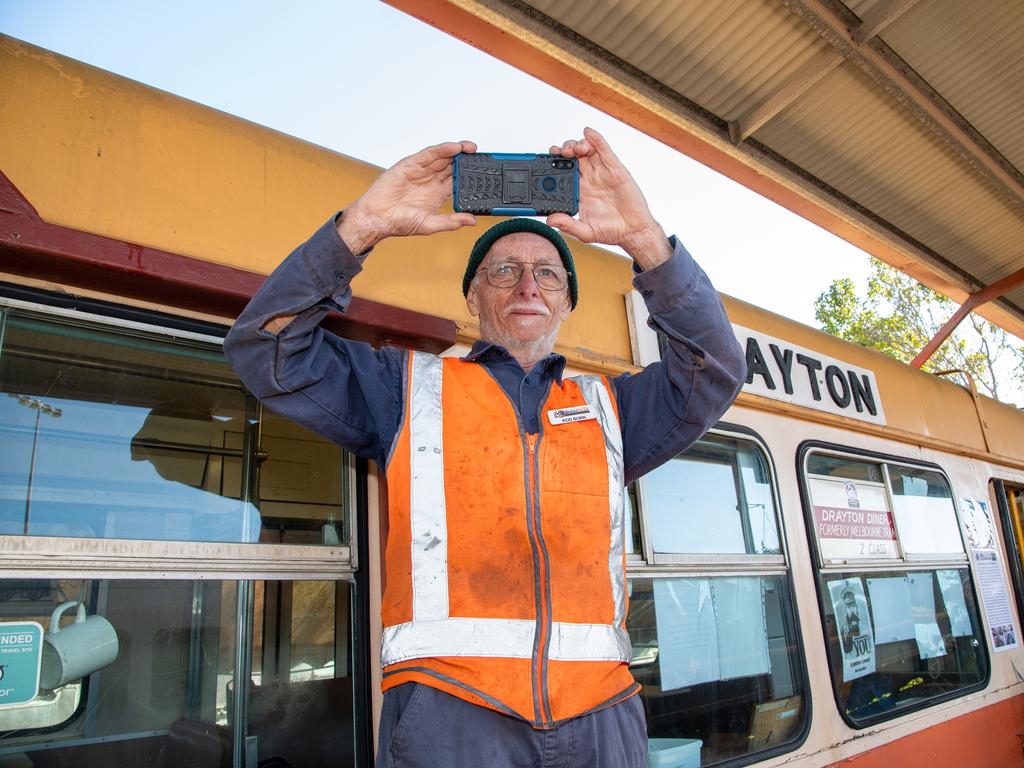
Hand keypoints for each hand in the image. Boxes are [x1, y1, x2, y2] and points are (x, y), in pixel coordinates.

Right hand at [337, 141, 477, 253]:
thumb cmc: (399, 223)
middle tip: (482, 157)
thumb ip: (451, 222)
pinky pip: (429, 154)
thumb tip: (472, 221)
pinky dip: (442, 149)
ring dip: (458, 151)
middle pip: (453, 166)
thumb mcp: (430, 225)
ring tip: (471, 148)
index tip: (486, 174)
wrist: (377, 217)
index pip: (459, 180)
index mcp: (438, 193)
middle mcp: (431, 180)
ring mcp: (421, 170)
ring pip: (443, 157)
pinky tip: (454, 148)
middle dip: (467, 160)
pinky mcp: (411, 164)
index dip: (472, 176)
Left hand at [546, 128, 670, 269]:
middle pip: (572, 157)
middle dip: (563, 150)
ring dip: (577, 144)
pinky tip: (589, 133)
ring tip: (574, 149)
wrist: (633, 231)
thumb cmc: (610, 231)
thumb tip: (550, 220)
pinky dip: (596, 139)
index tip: (544, 161)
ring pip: (586, 150)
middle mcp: (588, 179)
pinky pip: (604, 150)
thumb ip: (568, 225)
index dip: (553, 164)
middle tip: (558, 153)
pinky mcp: (615, 168)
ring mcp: (601, 172)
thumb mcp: (585, 232)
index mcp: (578, 191)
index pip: (561, 172)